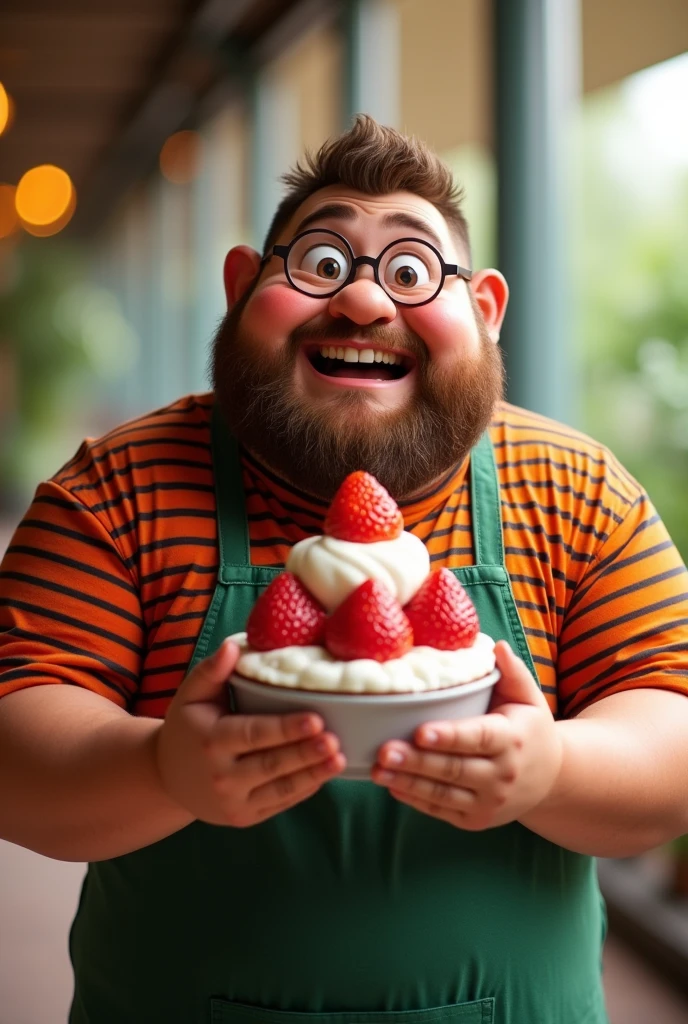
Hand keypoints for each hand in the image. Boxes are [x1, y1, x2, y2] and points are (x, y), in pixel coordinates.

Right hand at [156, 639, 345, 826]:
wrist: (166, 777)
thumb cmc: (187, 727)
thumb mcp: (191, 695)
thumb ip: (212, 670)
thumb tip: (234, 645)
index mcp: (211, 741)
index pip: (254, 734)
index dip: (286, 729)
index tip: (315, 719)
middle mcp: (222, 776)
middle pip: (271, 765)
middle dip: (305, 753)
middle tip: (334, 740)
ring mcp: (233, 802)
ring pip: (280, 789)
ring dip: (312, 775)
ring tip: (339, 759)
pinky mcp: (244, 818)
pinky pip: (279, 804)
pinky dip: (304, 790)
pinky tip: (324, 774)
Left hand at [371, 641, 561, 829]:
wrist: (552, 778)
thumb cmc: (529, 729)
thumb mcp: (529, 698)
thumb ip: (513, 672)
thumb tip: (496, 646)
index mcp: (511, 740)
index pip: (477, 738)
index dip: (449, 737)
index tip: (420, 731)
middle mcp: (502, 775)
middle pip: (454, 769)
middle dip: (417, 761)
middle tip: (384, 750)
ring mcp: (489, 802)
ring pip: (444, 794)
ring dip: (408, 782)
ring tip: (377, 770)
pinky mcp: (477, 820)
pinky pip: (442, 811)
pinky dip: (416, 800)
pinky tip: (392, 786)